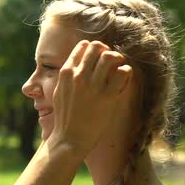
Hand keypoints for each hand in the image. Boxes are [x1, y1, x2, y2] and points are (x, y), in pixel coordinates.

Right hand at [49, 40, 131, 154]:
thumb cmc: (64, 116)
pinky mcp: (109, 96)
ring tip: (118, 67)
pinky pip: (123, 72)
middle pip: (97, 47)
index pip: (83, 46)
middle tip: (110, 59)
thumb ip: (67, 76)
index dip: (93, 48)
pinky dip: (126, 71)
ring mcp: (94, 86)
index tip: (98, 55)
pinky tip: (123, 78)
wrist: (69, 138)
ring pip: (111, 56)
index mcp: (66, 73)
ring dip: (117, 59)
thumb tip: (76, 64)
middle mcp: (79, 76)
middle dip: (106, 50)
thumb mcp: (59, 91)